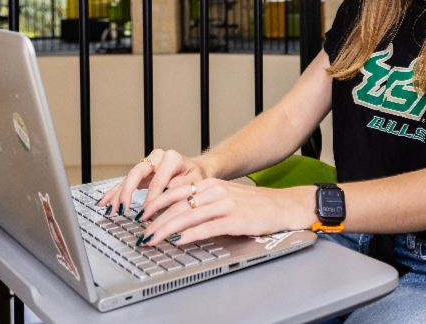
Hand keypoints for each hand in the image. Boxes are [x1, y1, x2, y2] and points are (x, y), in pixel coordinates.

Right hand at [97, 149, 206, 218]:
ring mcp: (147, 164)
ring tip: (110, 209)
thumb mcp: (195, 182)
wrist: (197, 170)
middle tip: (122, 208)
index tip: (146, 213)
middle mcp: (156, 158)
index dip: (150, 199)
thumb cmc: (197, 177)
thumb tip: (164, 199)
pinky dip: (115, 192)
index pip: (157, 181)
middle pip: (136, 173)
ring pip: (128, 178)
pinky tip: (104, 201)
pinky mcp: (142, 173)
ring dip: (117, 194)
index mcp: (171, 158)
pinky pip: (125, 182)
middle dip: (127, 192)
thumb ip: (180, 188)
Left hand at [134, 178, 316, 247]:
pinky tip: (177, 240)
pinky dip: (189, 234)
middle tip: (142, 232)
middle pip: (177, 205)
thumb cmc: (254, 205)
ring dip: (166, 229)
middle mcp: (214, 191)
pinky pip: (206, 227)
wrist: (282, 206)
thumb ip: (203, 202)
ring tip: (153, 239)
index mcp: (210, 184)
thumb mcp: (225, 196)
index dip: (156, 204)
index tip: (142, 215)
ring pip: (187, 216)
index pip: (175, 192)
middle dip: (156, 220)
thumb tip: (177, 215)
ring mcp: (224, 204)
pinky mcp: (234, 219)